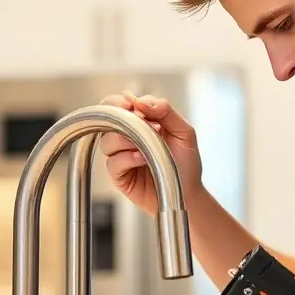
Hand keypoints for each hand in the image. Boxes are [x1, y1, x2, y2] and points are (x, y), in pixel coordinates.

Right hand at [98, 91, 203, 214]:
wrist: (188, 193)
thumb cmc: (186, 163)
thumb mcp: (184, 132)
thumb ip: (167, 112)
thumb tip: (142, 101)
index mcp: (141, 123)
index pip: (120, 105)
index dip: (120, 101)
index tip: (131, 103)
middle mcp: (127, 137)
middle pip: (106, 119)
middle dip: (115, 114)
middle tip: (129, 114)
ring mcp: (121, 156)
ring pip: (106, 141)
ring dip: (124, 138)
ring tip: (145, 145)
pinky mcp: (119, 175)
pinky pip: (112, 162)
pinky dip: (127, 158)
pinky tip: (143, 159)